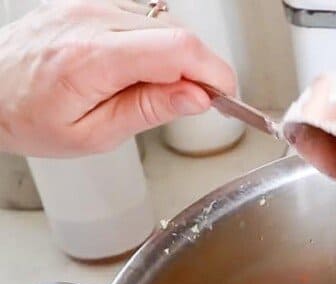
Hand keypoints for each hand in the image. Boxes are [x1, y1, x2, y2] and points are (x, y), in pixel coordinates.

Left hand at [0, 0, 236, 156]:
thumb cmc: (27, 117)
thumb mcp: (94, 133)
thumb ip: (149, 111)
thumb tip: (197, 98)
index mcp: (93, 58)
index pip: (179, 49)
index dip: (214, 72)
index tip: (222, 96)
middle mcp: (92, 20)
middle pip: (179, 33)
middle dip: (197, 69)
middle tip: (186, 102)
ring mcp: (89, 5)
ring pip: (164, 23)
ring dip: (174, 56)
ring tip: (147, 87)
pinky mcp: (89, 1)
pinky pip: (142, 17)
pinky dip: (151, 43)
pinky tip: (132, 66)